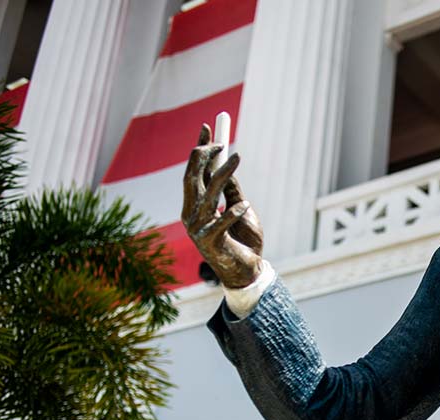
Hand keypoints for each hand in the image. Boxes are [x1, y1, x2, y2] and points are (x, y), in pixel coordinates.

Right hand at [182, 124, 263, 287]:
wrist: (248, 272)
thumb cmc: (243, 241)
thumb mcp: (242, 210)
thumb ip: (233, 191)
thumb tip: (228, 164)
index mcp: (196, 206)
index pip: (194, 171)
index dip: (199, 148)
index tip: (208, 127)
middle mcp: (191, 215)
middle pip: (192, 178)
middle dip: (204, 156)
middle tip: (221, 140)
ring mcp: (197, 229)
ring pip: (207, 194)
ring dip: (222, 173)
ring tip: (238, 157)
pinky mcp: (209, 243)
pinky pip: (220, 221)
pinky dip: (233, 212)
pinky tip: (245, 205)